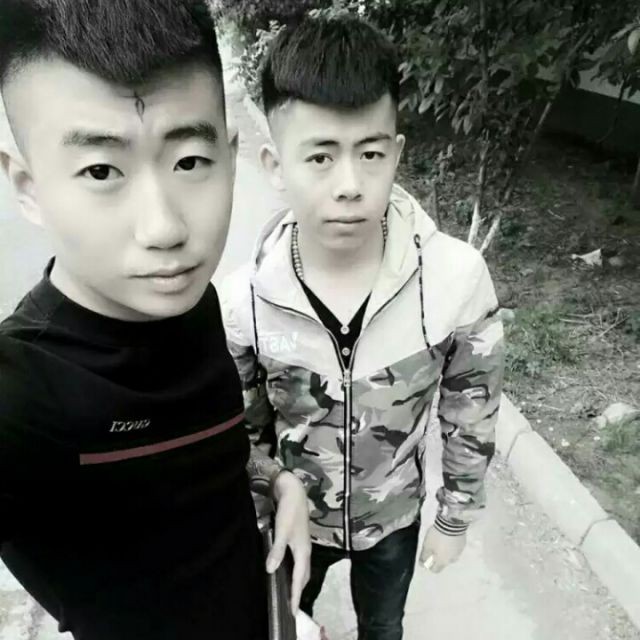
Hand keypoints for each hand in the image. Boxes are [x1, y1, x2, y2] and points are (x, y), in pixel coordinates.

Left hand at [269, 470, 310, 614]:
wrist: (294, 492)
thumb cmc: (288, 512)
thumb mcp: (281, 531)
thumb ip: (277, 551)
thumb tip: (271, 571)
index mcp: (303, 551)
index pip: (299, 579)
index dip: (295, 595)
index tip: (293, 611)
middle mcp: (306, 550)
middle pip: (304, 576)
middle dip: (299, 591)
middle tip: (292, 606)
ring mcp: (303, 545)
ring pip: (302, 569)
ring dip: (298, 581)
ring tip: (290, 592)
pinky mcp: (299, 539)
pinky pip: (299, 562)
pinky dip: (295, 571)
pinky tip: (287, 570)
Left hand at [419, 525, 466, 573]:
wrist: (451, 524)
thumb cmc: (437, 536)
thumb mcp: (427, 545)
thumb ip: (424, 556)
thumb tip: (422, 565)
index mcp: (442, 561)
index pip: (436, 570)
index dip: (430, 566)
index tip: (426, 559)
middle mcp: (452, 560)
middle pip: (443, 562)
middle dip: (438, 558)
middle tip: (433, 548)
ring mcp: (459, 552)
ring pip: (450, 555)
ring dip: (446, 551)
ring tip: (441, 541)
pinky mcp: (463, 544)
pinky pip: (455, 548)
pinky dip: (451, 545)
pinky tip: (448, 538)